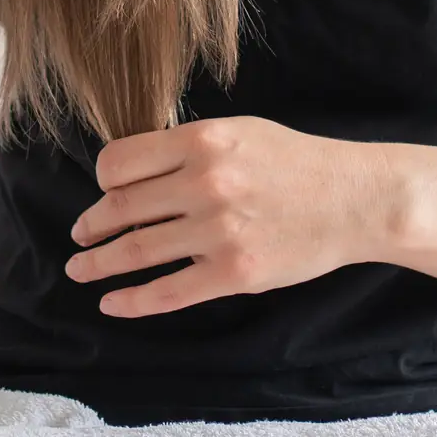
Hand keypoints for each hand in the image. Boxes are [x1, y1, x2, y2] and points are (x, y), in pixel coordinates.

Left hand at [64, 116, 393, 316]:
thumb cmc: (298, 163)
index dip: (103, 181)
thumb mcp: (241, 132)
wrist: (356, 199)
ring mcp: (218, 231)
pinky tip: (112, 304)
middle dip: (91, 225)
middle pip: (121, 207)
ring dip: (98, 264)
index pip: (119, 162)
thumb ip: (188, 146)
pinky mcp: (234, 273)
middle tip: (79, 235)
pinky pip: (167, 292)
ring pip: (136, 251)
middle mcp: (205, 183)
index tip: (104, 192)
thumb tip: (132, 171)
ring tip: (81, 269)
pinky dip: (132, 301)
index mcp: (203, 140)